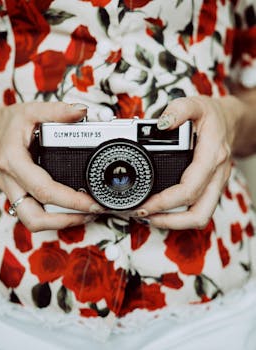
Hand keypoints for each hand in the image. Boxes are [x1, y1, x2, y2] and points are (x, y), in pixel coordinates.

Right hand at [0, 102, 104, 231]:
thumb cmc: (11, 122)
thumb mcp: (33, 110)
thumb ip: (58, 111)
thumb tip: (82, 111)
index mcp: (14, 161)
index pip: (44, 190)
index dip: (71, 201)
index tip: (93, 202)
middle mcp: (11, 181)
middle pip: (35, 217)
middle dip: (66, 221)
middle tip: (92, 213)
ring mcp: (12, 191)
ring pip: (32, 221)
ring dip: (59, 224)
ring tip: (85, 215)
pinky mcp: (18, 194)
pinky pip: (33, 214)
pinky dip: (53, 217)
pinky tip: (71, 210)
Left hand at [133, 96, 241, 229]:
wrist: (231, 121)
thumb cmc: (212, 115)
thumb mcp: (195, 104)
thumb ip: (178, 110)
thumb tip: (161, 123)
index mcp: (212, 156)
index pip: (189, 189)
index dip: (165, 202)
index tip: (144, 205)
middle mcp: (216, 175)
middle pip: (198, 214)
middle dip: (169, 221)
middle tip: (144, 216)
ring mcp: (216, 184)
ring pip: (201, 217)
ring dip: (175, 223)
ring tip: (151, 218)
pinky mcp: (211, 188)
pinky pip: (199, 210)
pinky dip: (180, 216)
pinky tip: (163, 210)